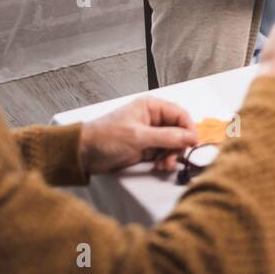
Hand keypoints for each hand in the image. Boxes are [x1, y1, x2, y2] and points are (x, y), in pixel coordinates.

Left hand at [79, 97, 197, 174]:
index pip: (180, 115)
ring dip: (171, 155)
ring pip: (173, 144)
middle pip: (179, 131)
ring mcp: (150, 134)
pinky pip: (164, 153)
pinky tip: (159, 166)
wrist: (82, 155)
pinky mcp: (145, 148)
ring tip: (163, 165)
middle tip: (172, 159)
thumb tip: (192, 137)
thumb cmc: (105, 138)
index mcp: (151, 107)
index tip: (192, 144)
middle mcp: (153, 118)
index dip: (189, 129)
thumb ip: (168, 137)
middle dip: (178, 146)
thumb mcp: (138, 136)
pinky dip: (164, 160)